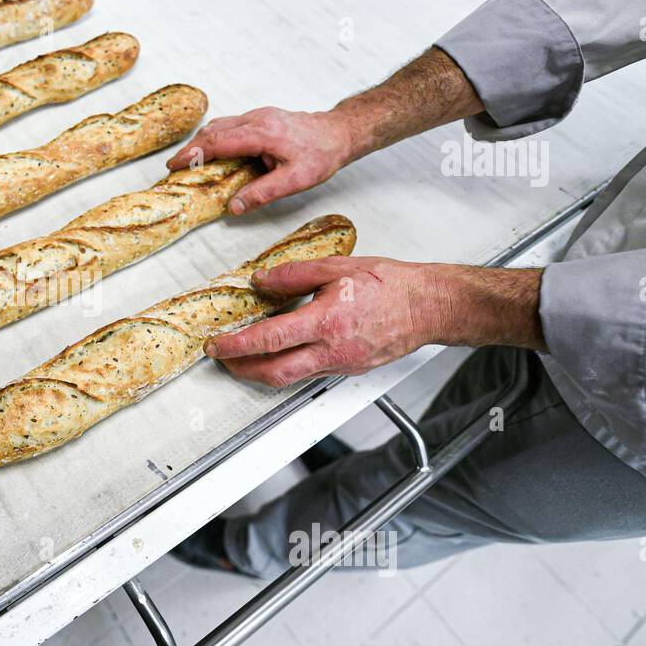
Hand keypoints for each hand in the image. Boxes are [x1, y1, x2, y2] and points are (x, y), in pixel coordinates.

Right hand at [165, 107, 353, 214]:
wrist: (339, 132)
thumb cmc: (321, 154)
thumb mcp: (295, 180)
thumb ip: (263, 193)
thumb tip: (234, 207)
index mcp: (262, 133)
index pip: (217, 142)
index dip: (193, 154)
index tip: (174, 166)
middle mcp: (256, 119)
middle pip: (213, 130)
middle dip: (191, 148)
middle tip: (175, 167)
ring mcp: (258, 116)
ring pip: (220, 125)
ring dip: (202, 142)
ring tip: (191, 162)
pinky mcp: (261, 117)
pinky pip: (231, 125)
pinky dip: (216, 138)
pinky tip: (215, 153)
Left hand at [205, 257, 545, 386]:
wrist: (429, 307)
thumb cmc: (391, 286)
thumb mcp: (339, 267)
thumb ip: (295, 274)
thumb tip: (262, 280)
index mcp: (327, 322)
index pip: (269, 340)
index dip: (236, 346)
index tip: (216, 345)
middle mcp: (332, 350)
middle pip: (273, 373)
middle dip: (240, 369)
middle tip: (221, 358)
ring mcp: (340, 364)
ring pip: (289, 378)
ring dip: (260, 371)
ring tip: (242, 356)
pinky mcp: (347, 369)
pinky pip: (308, 372)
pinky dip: (286, 365)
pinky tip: (278, 352)